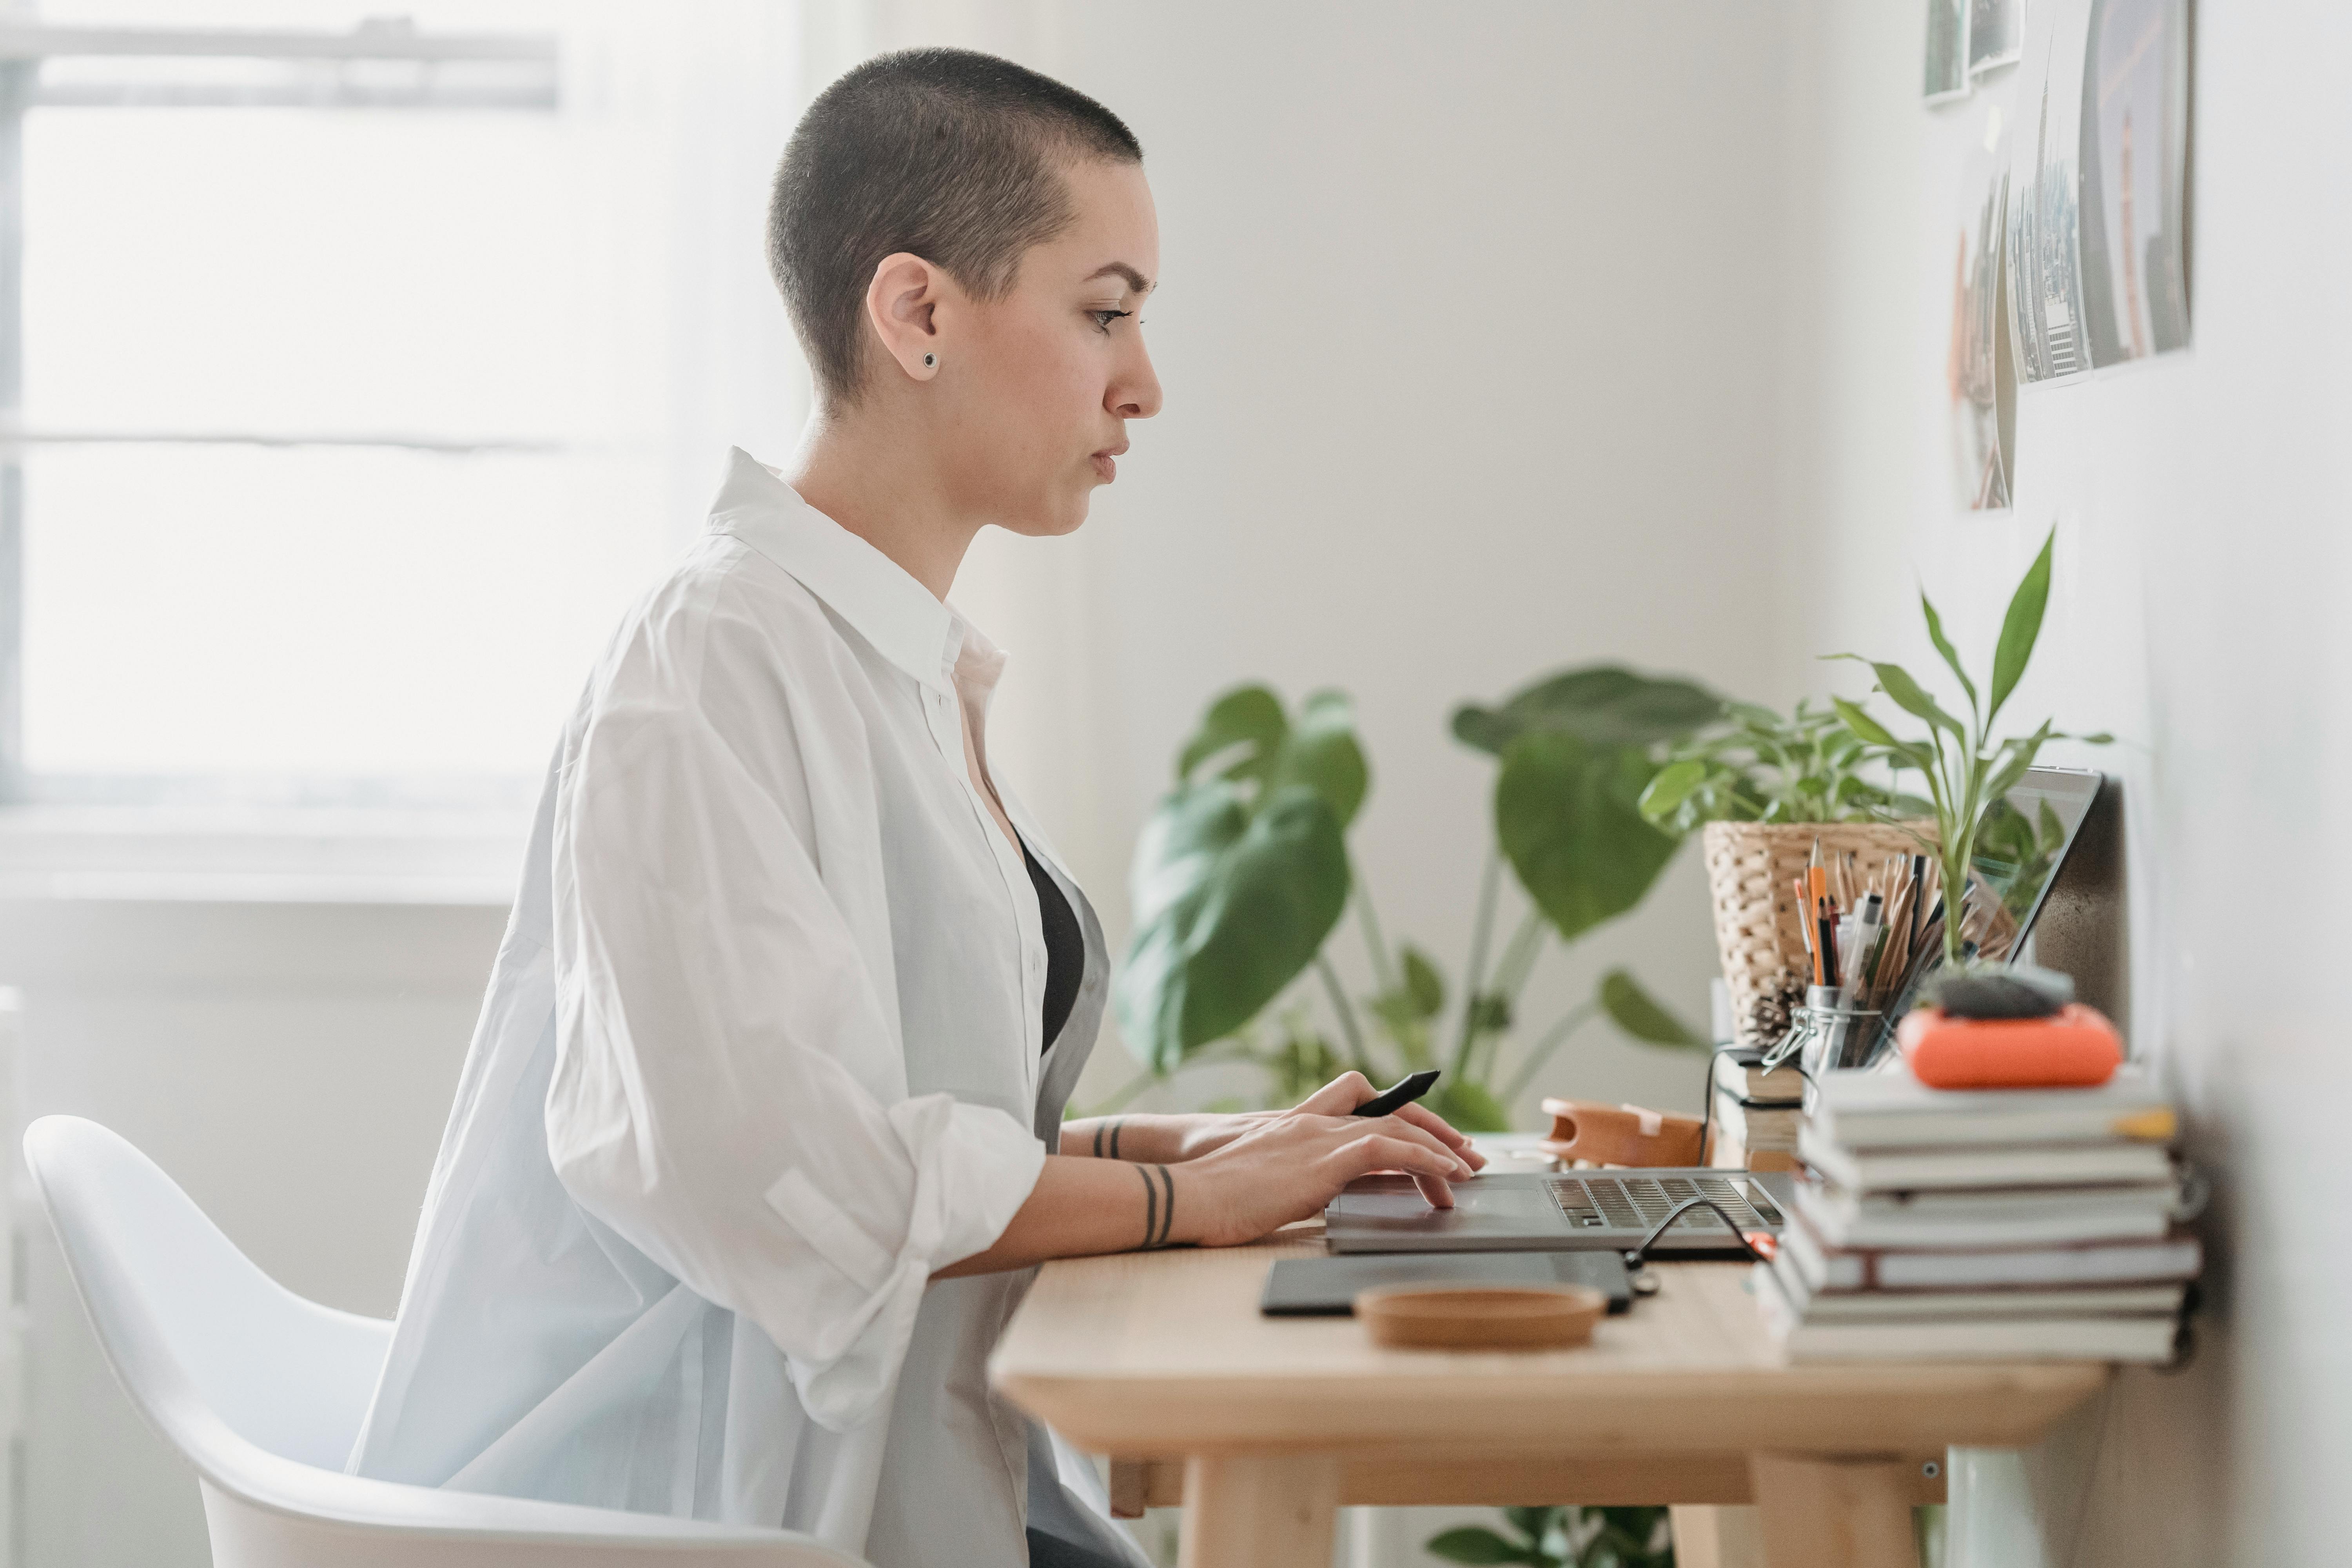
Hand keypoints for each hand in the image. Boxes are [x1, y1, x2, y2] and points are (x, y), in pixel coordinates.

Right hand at [1172, 1072, 1488, 1174]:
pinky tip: (1446, 1175)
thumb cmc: (1214, 1200)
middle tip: (1468, 1158)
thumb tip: (1310, 1196)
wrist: (1189, 1196)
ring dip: (1439, 1149)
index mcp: (1299, 1128)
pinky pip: (1388, 1148)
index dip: (1403, 1126)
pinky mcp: (1323, 1158)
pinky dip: (1423, 1158)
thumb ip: (1292, 1181)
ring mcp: (1319, 1137)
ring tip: (1467, 1172)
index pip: (1364, 1113)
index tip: (1432, 1148)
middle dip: (1434, 1133)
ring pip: (1396, 1128)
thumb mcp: (1263, 1185)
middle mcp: (1314, 1124)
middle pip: (1390, 1115)